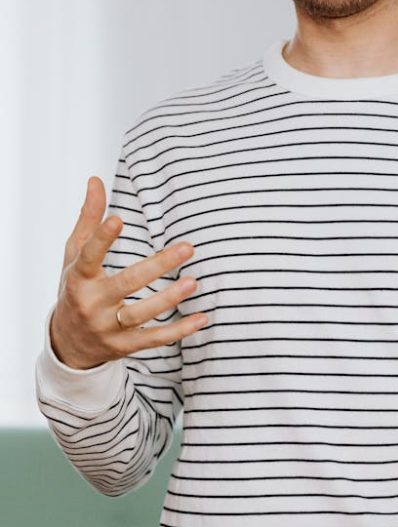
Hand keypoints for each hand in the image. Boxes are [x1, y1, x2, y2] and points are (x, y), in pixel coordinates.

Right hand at [50, 176, 207, 369]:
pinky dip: (179, 331)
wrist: (66, 344)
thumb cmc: (75, 288)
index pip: (89, 256)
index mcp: (78, 278)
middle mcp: (92, 304)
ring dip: (169, 299)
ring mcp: (108, 328)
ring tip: (194, 281)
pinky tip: (202, 319)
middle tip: (187, 247)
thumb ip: (89, 218)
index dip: (102, 239)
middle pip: (126, 284)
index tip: (119, 219)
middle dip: (157, 266)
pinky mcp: (124, 346)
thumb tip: (96, 180)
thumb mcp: (74, 254)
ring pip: (141, 314)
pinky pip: (154, 339)